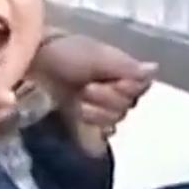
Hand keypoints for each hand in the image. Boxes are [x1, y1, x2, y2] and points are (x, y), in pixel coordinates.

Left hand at [30, 34, 156, 130]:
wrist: (34, 65)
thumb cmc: (66, 54)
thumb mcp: (97, 56)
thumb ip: (127, 67)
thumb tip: (155, 70)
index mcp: (123, 71)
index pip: (141, 88)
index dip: (127, 88)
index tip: (112, 81)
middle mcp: (117, 90)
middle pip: (127, 107)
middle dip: (106, 99)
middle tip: (86, 88)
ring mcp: (101, 107)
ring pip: (114, 120)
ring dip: (96, 112)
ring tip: (78, 100)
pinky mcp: (86, 123)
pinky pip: (102, 134)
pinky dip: (94, 129)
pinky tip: (81, 119)